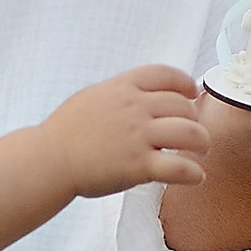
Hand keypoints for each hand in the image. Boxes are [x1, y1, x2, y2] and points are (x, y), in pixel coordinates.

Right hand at [45, 65, 209, 198]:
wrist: (49, 159)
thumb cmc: (66, 131)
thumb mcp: (93, 96)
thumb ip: (120, 92)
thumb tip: (144, 92)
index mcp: (122, 88)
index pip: (165, 74)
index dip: (185, 82)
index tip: (191, 93)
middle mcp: (134, 108)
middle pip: (182, 105)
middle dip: (194, 117)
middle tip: (193, 130)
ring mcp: (137, 137)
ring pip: (190, 133)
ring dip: (202, 141)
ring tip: (201, 149)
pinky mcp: (138, 166)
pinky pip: (178, 168)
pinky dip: (193, 173)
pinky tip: (196, 176)